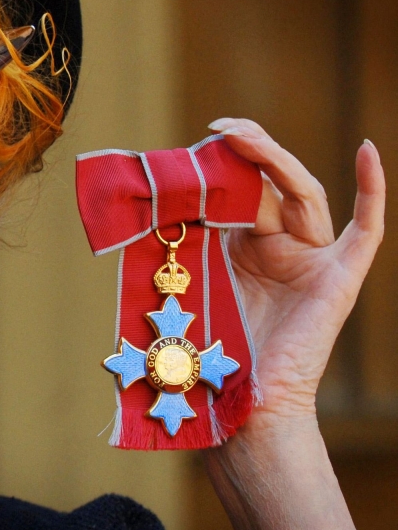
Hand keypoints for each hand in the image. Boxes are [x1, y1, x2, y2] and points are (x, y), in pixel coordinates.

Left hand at [208, 118, 384, 423]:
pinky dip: (372, 188)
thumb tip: (158, 194)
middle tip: (218, 127)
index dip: (224, 164)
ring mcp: (314, 260)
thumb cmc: (214, 348)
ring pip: (301, 194)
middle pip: (271, 185)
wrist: (244, 401)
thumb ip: (190, 238)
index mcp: (249, 247)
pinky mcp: (340, 278)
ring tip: (242, 133)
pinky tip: (368, 150)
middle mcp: (284, 247)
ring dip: (273, 160)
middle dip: (247, 151)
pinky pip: (364, 229)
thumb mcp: (194, 277)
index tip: (199, 139)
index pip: (242, 191)